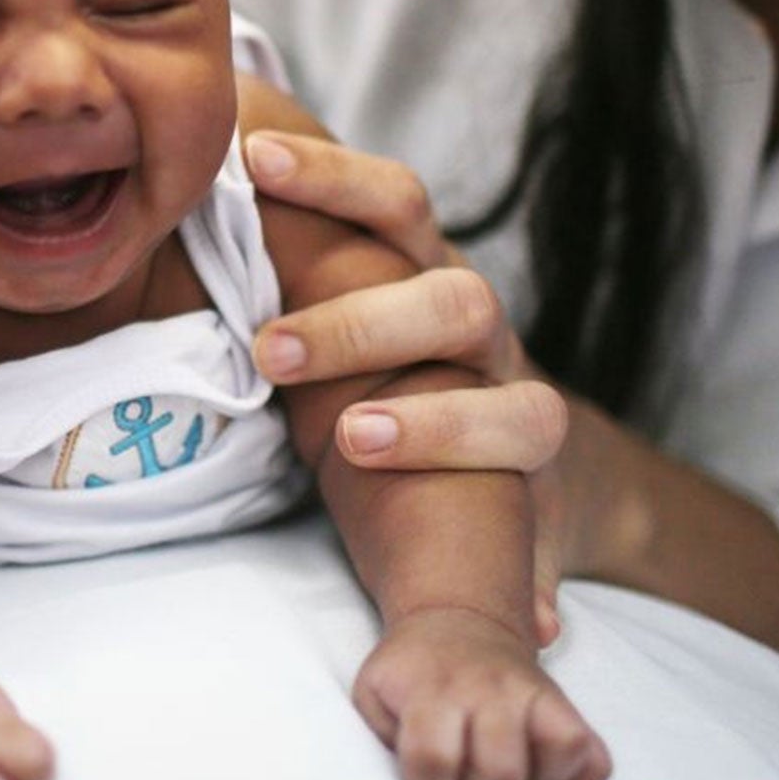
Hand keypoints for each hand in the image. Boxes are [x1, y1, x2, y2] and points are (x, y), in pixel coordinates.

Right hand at [244, 131, 572, 631]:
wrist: (523, 423)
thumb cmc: (491, 492)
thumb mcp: (511, 544)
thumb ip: (517, 580)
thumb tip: (532, 632)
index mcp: (522, 420)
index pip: (517, 416)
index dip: (447, 426)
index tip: (357, 443)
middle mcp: (489, 337)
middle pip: (459, 305)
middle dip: (368, 327)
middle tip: (278, 357)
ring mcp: (444, 272)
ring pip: (412, 214)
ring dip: (336, 189)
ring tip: (252, 174)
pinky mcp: (404, 239)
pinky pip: (370, 187)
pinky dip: (316, 164)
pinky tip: (246, 147)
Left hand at [352, 609, 610, 779]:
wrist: (454, 618)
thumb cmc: (409, 673)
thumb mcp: (375, 692)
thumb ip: (382, 732)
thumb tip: (431, 762)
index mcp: (432, 691)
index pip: (433, 759)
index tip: (424, 773)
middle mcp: (488, 689)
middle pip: (500, 771)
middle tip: (465, 775)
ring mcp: (531, 693)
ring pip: (560, 753)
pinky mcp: (562, 702)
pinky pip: (594, 755)